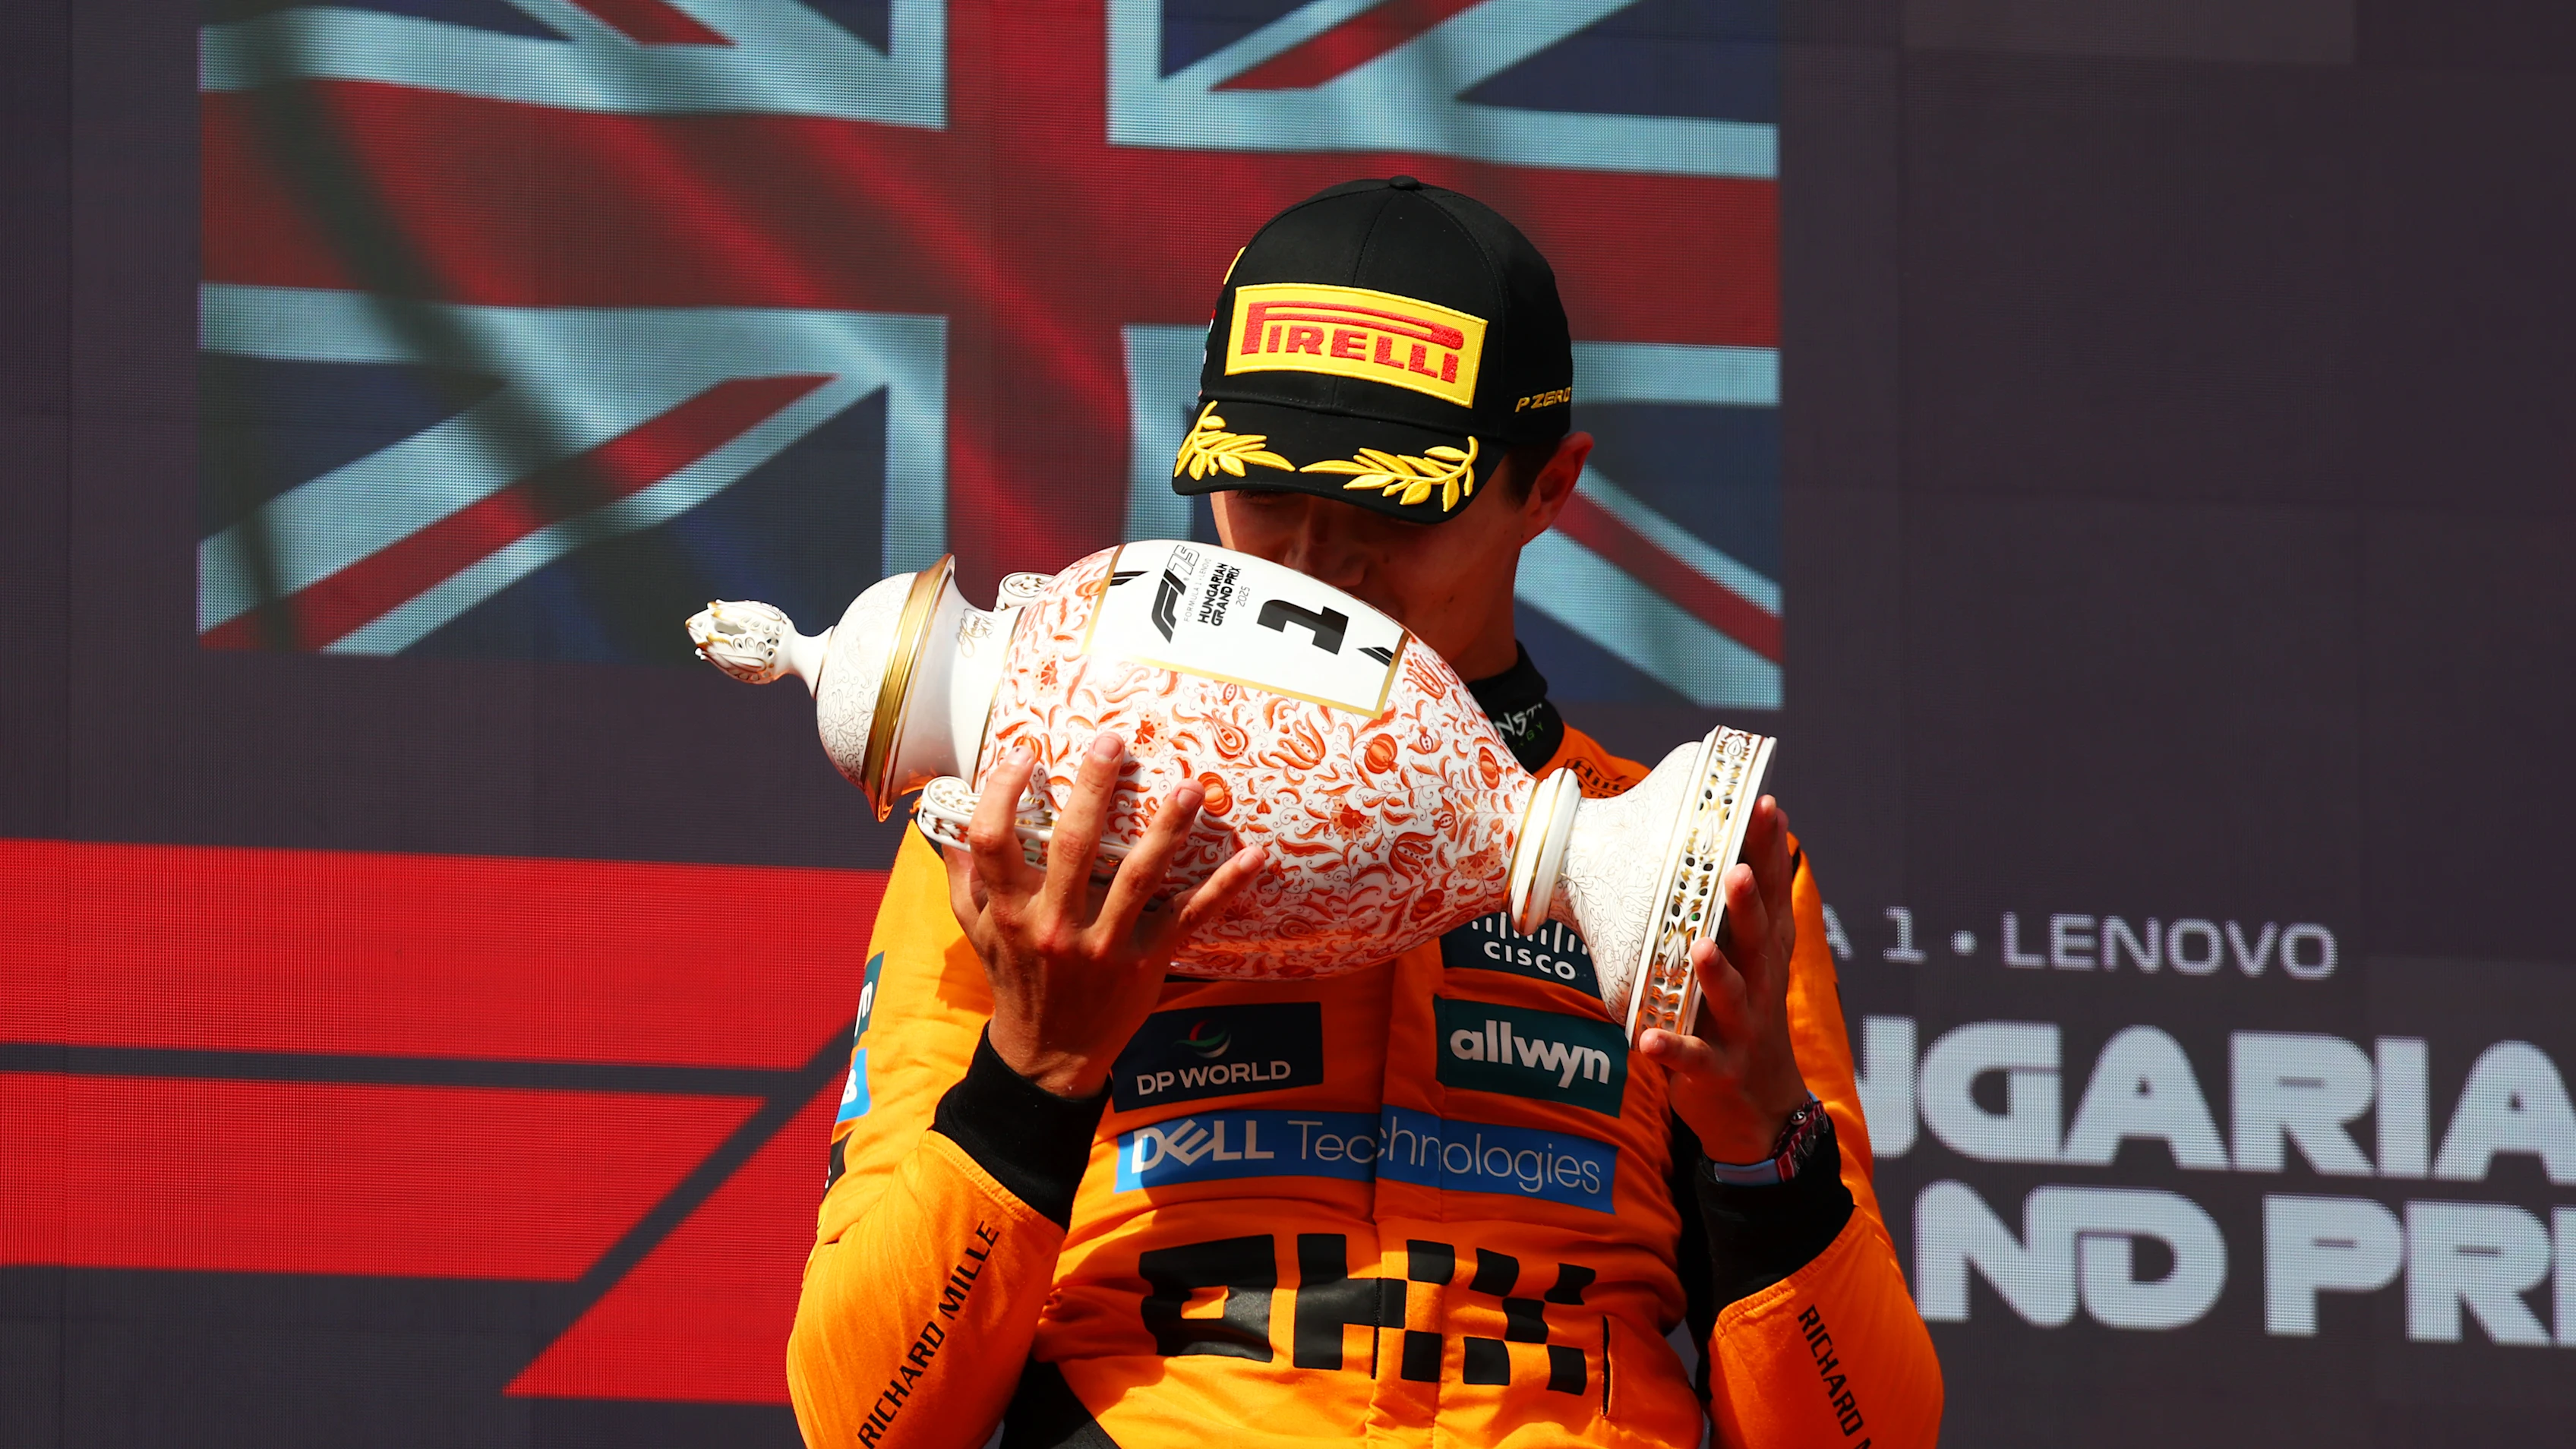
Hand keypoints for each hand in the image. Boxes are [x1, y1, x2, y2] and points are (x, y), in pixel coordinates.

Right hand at [944, 730, 1267, 1099]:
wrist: (1048, 1053)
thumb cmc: (1014, 976)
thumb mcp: (975, 929)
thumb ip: (963, 872)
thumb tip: (942, 814)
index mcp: (1008, 911)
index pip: (992, 841)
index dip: (1001, 792)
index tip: (1024, 753)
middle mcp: (1054, 926)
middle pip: (1073, 847)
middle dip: (1093, 790)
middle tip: (1112, 742)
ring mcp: (1103, 947)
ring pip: (1139, 878)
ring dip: (1167, 830)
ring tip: (1190, 788)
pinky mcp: (1146, 963)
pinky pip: (1189, 919)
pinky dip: (1224, 889)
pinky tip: (1254, 857)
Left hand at [1635, 795, 1811, 1163]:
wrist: (1760, 1110)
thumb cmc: (1744, 1020)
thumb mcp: (1751, 967)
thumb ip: (1736, 917)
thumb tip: (1724, 848)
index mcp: (1765, 957)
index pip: (1773, 899)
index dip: (1771, 855)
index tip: (1767, 807)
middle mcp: (1761, 989)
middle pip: (1757, 942)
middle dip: (1748, 906)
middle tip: (1735, 869)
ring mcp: (1742, 1032)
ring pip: (1730, 999)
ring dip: (1716, 974)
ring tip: (1700, 947)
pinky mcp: (1718, 1071)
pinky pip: (1693, 1060)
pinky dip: (1671, 1050)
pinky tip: (1647, 1040)